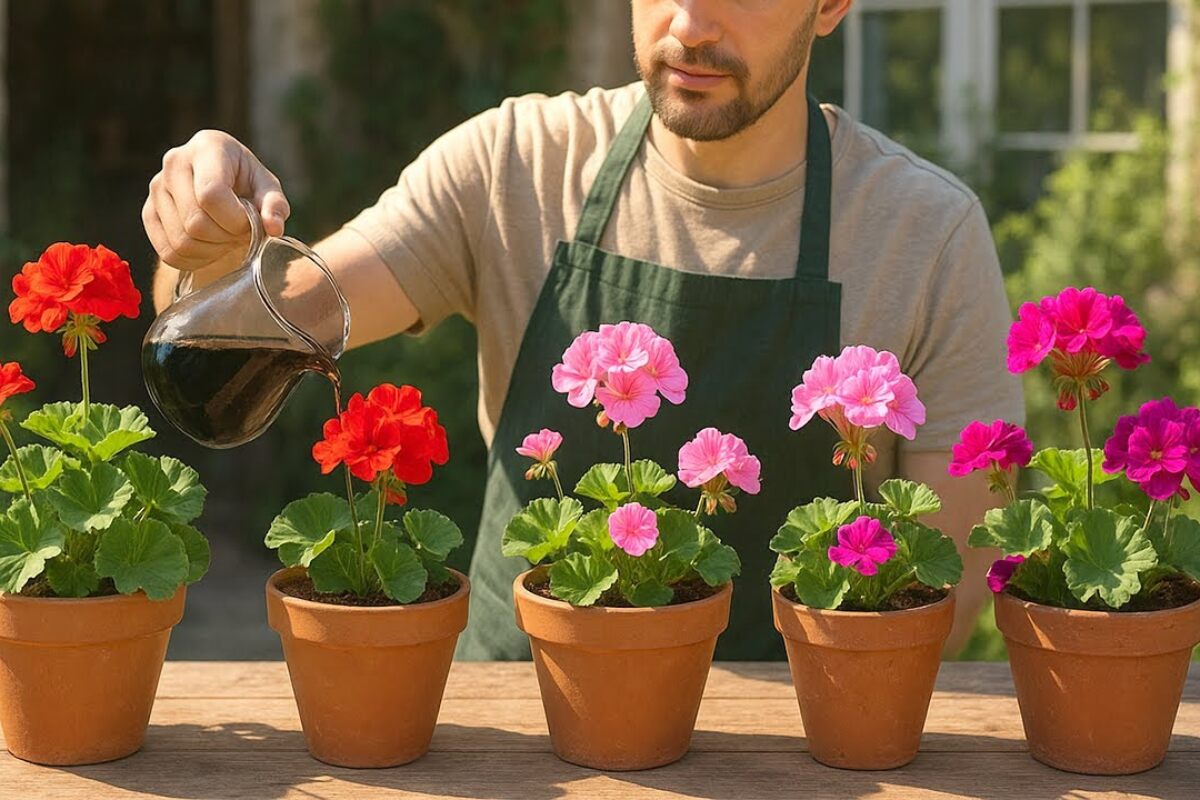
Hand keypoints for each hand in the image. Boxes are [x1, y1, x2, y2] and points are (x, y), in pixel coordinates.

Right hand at [143, 129, 290, 270]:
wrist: (220, 184)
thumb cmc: (247, 183)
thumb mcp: (268, 188)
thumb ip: (274, 206)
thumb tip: (273, 228)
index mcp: (208, 147)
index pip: (211, 194)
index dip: (235, 220)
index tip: (249, 223)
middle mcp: (174, 162)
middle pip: (195, 222)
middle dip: (225, 237)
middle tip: (240, 233)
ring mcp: (157, 188)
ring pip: (181, 241)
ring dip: (212, 251)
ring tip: (226, 239)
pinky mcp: (149, 212)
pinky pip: (168, 252)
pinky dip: (194, 260)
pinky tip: (210, 249)